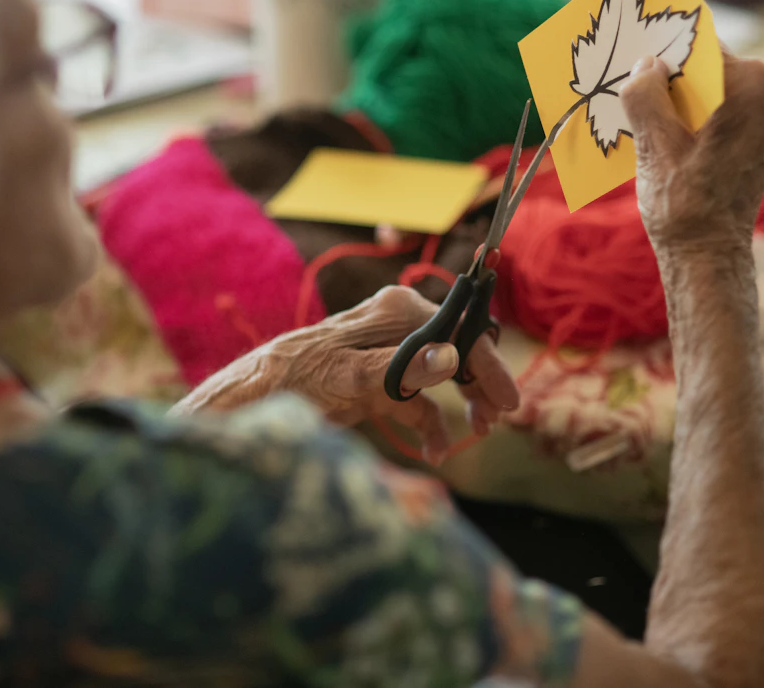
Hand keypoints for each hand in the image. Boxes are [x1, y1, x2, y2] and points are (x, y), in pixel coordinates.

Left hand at [265, 286, 518, 462]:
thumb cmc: (296, 378)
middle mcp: (398, 326)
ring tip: (476, 434)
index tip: (508, 401)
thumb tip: (449, 357)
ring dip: (461, 406)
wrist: (256, 399)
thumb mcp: (350, 376)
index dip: (488, 363)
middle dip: (479, 386)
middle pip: (458, 351)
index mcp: (396, 311)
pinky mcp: (380, 381)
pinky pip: (419, 401)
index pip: (459, 330)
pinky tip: (434, 451)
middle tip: (494, 421)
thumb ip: (401, 368)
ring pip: (444, 376)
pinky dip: (430, 424)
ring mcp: (390, 354)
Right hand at [620, 51, 763, 254]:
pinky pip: (710, 105)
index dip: (656, 50)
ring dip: (667, 95)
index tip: (624, 52)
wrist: (707, 253)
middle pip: (699, 65)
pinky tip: (652, 128)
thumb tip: (642, 66)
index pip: (694, 46)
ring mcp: (763, 110)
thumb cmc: (684, 205)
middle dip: (661, 74)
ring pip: (702, 85)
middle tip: (622, 84)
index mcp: (751, 85)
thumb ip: (645, 96)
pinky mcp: (752, 129)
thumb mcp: (654, 145)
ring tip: (632, 110)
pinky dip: (681, 112)